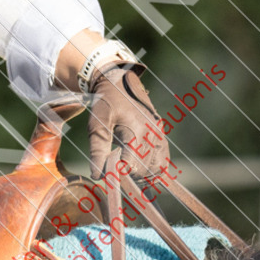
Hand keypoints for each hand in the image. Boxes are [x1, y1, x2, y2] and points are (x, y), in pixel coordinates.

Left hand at [87, 65, 168, 179]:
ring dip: (143, 173)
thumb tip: (98, 175)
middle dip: (129, 174)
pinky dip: (153, 167)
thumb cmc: (105, 103)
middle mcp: (153, 134)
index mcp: (137, 131)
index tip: (109, 169)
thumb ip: (97, 150)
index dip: (119, 173)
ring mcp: (160, 134)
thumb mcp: (96, 125)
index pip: (133, 166)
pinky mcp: (162, 134)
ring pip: (158, 168)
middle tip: (115, 166)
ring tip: (126, 166)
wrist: (118, 83)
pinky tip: (138, 164)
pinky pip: (163, 160)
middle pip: (145, 170)